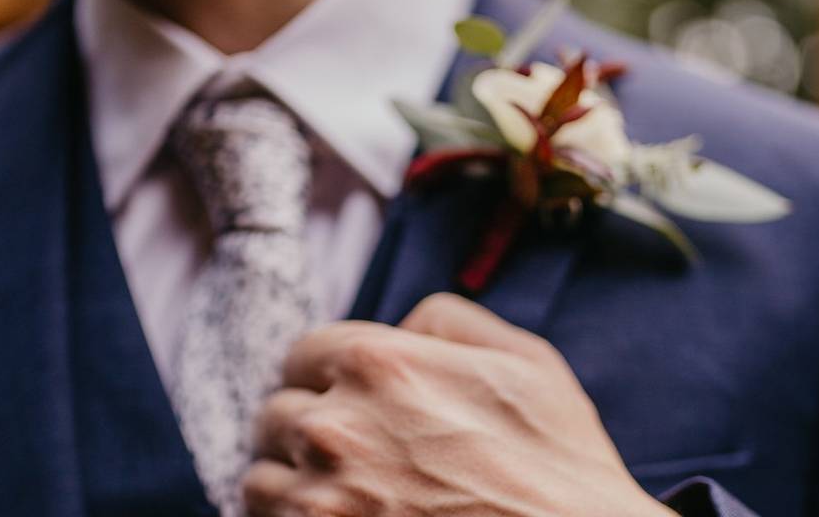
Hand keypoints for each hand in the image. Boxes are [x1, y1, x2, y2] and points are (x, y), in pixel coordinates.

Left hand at [243, 293, 675, 516]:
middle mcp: (336, 426)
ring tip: (334, 492)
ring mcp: (322, 500)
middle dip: (304, 425)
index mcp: (379, 364)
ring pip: (260, 479)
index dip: (321, 372)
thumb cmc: (558, 462)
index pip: (302, 353)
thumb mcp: (524, 359)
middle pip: (275, 414)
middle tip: (342, 449)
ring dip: (290, 481)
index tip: (336, 393)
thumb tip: (402, 327)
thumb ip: (448, 319)